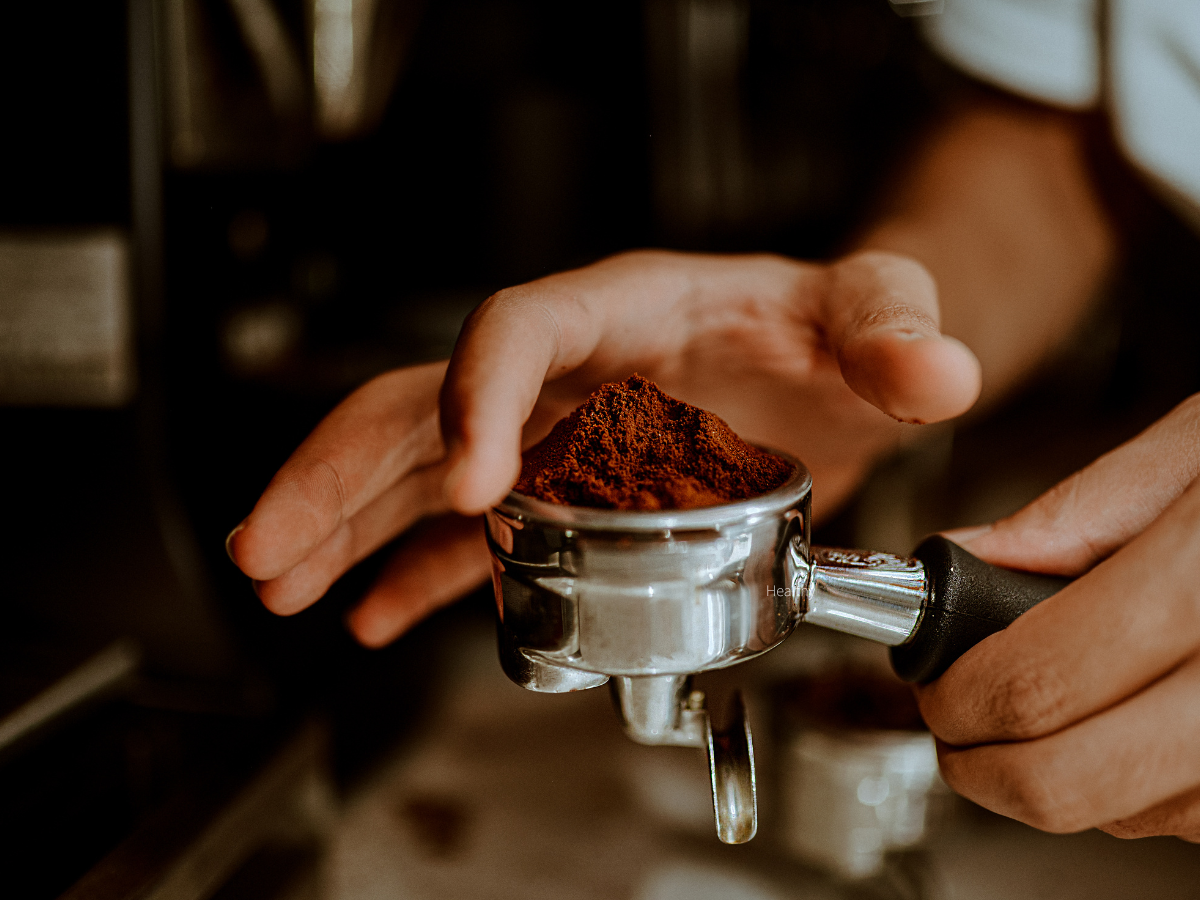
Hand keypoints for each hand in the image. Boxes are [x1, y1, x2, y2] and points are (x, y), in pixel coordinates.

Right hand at [227, 249, 980, 645]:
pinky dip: (417, 574)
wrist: (834, 363)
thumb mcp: (877, 311)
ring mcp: (555, 436)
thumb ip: (894, 333)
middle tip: (272, 546)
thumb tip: (930, 371)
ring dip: (347, 527)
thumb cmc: (838, 327)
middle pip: (423, 405)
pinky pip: (471, 535)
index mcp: (624, 308)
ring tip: (280, 582)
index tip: (463, 488)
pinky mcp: (566, 493)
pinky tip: (371, 612)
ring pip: (420, 472)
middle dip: (341, 475)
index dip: (475, 398)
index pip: (517, 329)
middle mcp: (567, 370)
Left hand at [917, 395, 1199, 840]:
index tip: (937, 684)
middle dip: (986, 762)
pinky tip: (1145, 726)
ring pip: (1134, 815)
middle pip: (1071, 779)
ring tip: (1061, 710)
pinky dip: (1146, 790)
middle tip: (964, 726)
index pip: (1041, 679)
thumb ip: (1081, 510)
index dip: (961, 696)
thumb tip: (965, 561)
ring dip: (1066, 776)